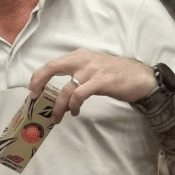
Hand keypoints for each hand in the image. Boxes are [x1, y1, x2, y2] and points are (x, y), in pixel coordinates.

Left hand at [29, 49, 156, 123]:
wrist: (141, 78)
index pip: (53, 63)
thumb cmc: (117, 75)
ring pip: (65, 90)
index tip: (33, 89)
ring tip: (57, 117)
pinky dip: (73, 106)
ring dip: (58, 107)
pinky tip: (75, 112)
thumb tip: (60, 94)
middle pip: (52, 68)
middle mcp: (83, 60)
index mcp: (80, 56)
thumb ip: (77, 76)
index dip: (39, 76)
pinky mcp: (100, 82)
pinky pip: (78, 96)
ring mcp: (91, 71)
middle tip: (35, 98)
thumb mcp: (94, 69)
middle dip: (39, 83)